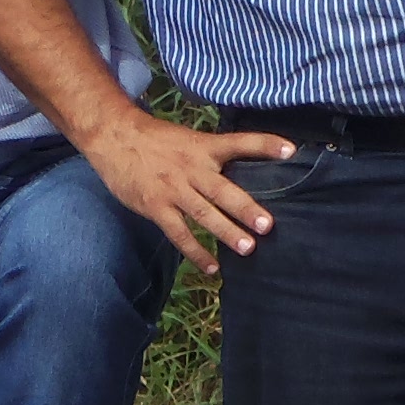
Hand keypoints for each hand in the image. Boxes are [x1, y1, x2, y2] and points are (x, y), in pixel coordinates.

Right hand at [84, 115, 296, 273]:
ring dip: (226, 232)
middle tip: (267, 225)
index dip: (265, 145)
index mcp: (203, 148)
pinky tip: (212, 267)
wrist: (114, 137)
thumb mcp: (188, 140)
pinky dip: (195, 252)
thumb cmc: (156, 141)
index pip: (240, 143)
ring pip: (203, 214)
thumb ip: (212, 157)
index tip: (290, 149)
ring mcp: (173, 189)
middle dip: (245, 208)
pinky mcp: (156, 206)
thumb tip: (243, 173)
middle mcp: (192, 168)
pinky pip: (178, 233)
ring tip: (248, 248)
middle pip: (223, 190)